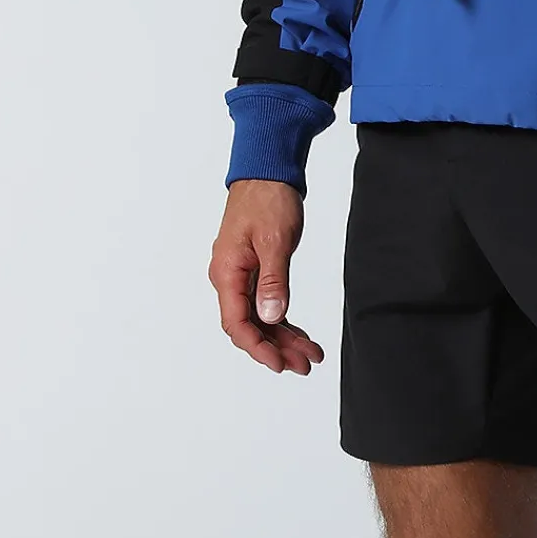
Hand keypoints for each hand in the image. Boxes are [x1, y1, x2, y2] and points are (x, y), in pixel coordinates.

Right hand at [209, 180, 325, 374]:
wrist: (268, 172)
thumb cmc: (268, 199)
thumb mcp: (274, 241)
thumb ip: (273, 281)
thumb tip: (271, 316)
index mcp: (227, 272)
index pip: (237, 323)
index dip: (258, 347)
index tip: (279, 363)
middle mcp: (229, 278)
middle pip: (250, 326)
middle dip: (276, 348)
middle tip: (304, 365)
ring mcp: (242, 276)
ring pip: (260, 318)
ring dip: (283, 339)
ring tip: (309, 356)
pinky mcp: (256, 271)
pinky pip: (266, 304)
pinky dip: (284, 321)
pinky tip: (302, 336)